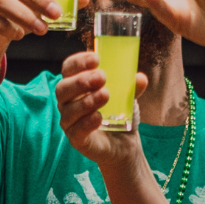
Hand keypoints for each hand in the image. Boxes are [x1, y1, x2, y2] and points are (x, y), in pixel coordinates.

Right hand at [54, 50, 149, 164]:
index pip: (69, 69)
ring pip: (68, 110)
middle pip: (63, 88)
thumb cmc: (118, 115)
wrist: (124, 145)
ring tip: (105, 95)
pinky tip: (99, 117)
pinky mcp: (76, 140)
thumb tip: (140, 78)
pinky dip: (87, 123)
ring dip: (86, 101)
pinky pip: (76, 131)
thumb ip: (132, 88)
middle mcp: (68, 102)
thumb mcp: (127, 97)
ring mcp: (70, 121)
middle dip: (81, 81)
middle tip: (101, 77)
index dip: (78, 62)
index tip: (96, 58)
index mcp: (76, 86)